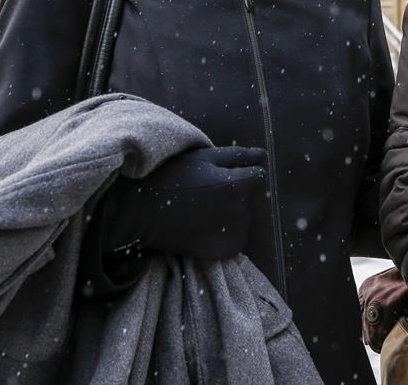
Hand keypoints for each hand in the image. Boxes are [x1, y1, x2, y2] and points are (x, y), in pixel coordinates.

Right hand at [100, 145, 267, 260]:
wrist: (143, 211)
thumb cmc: (174, 176)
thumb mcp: (206, 157)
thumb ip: (239, 155)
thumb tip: (264, 156)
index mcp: (238, 186)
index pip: (259, 176)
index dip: (241, 173)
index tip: (220, 176)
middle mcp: (240, 212)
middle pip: (251, 198)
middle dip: (238, 192)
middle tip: (208, 193)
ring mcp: (233, 234)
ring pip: (245, 217)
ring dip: (233, 213)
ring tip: (204, 209)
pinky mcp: (224, 251)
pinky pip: (237, 238)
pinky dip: (228, 233)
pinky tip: (206, 226)